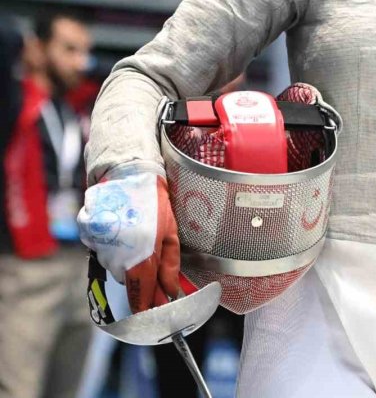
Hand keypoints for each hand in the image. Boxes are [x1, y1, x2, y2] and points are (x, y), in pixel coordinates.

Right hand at [78, 162, 180, 312]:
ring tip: (137, 239)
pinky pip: (102, 252)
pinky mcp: (89, 237)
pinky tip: (122, 233)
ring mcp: (100, 247)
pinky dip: (112, 248)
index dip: (145, 306)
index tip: (150, 314)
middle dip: (139, 277)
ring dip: (125, 261)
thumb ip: (170, 266)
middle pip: (128, 280)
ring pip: (114, 267)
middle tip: (150, 261)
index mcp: (140, 255)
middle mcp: (117, 256)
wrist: (128, 176)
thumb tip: (171, 293)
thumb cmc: (154, 202)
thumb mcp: (170, 233)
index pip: (140, 292)